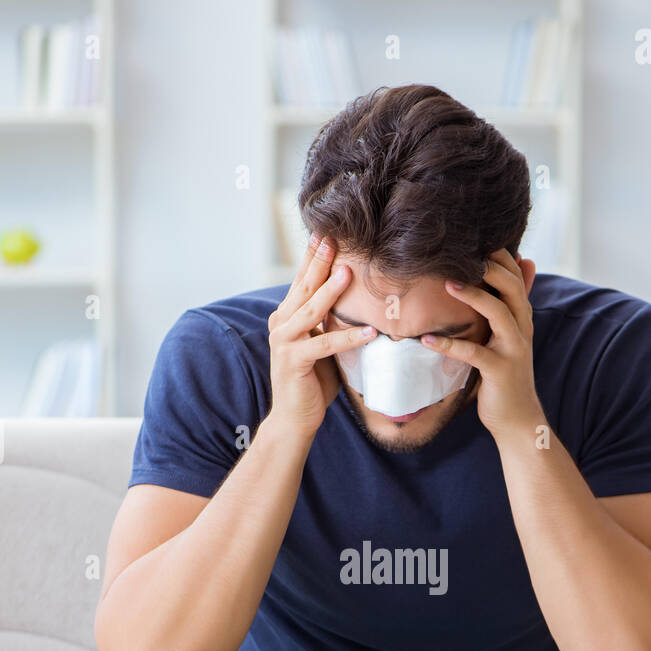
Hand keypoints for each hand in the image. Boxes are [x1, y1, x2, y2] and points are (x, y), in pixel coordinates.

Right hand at [267, 234, 376, 439]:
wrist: (294, 417)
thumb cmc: (312, 381)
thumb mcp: (323, 344)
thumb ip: (331, 323)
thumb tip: (360, 303)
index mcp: (287, 316)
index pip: (302, 280)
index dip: (314, 257)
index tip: (327, 232)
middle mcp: (281, 324)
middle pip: (304, 287)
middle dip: (319, 261)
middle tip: (333, 237)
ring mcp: (284, 342)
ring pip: (311, 310)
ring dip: (330, 291)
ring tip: (349, 273)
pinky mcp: (294, 361)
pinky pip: (324, 345)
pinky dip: (347, 338)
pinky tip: (369, 333)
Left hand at [419, 249, 540, 444]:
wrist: (518, 418)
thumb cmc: (505, 375)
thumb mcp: (508, 339)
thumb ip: (507, 308)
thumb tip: (515, 270)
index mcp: (522, 319)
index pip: (516, 277)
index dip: (500, 256)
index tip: (475, 238)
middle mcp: (522, 330)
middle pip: (512, 288)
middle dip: (490, 268)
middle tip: (463, 253)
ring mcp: (513, 350)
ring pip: (498, 313)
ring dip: (473, 296)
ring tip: (447, 283)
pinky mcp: (499, 371)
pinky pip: (474, 354)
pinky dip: (450, 346)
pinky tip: (429, 340)